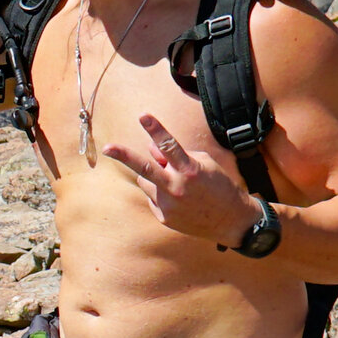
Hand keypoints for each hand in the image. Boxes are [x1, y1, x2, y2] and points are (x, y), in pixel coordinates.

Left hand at [102, 114, 258, 246]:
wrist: (231, 221)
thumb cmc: (219, 186)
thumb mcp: (204, 163)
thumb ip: (176, 155)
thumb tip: (151, 149)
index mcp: (190, 171)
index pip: (169, 145)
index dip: (156, 129)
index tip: (143, 116)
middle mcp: (176, 188)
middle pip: (145, 168)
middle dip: (124, 156)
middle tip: (107, 147)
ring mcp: (168, 205)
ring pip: (146, 181)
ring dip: (154, 177)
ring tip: (177, 185)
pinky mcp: (164, 217)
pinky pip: (152, 198)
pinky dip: (160, 194)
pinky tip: (180, 200)